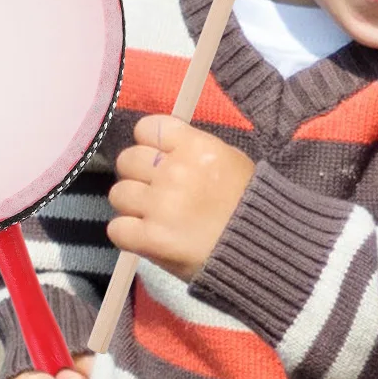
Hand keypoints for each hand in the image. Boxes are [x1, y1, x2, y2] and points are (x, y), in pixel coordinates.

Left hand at [106, 115, 254, 281]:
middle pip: (128, 160)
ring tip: (152, 217)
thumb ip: (193, 151)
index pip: (147, 128)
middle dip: (138, 175)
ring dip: (132, 206)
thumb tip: (162, 149)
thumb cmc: (249, 205)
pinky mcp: (150, 238)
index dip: (148, 143)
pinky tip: (146, 237)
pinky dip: (128, 234)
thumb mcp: (230, 161)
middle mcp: (174, 171)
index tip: (157, 158)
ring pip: (118, 194)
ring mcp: (160, 205)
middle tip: (155, 192)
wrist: (261, 251)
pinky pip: (116, 228)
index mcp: (195, 146)